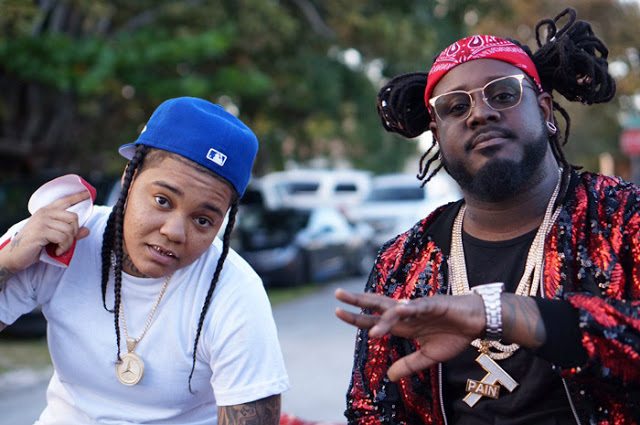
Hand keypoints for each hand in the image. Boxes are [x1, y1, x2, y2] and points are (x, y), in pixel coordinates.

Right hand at [0, 191, 90, 271]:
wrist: (15, 256)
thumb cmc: (34, 246)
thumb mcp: (54, 238)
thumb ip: (70, 233)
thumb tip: (87, 230)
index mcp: (46, 211)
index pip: (65, 200)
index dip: (78, 197)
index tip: (88, 193)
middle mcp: (44, 213)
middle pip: (73, 217)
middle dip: (75, 233)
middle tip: (67, 243)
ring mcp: (42, 221)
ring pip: (69, 230)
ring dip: (69, 243)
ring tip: (60, 249)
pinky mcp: (41, 231)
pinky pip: (63, 238)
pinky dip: (64, 247)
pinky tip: (57, 252)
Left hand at [335, 288, 485, 380]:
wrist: (476, 322)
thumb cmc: (453, 335)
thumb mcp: (429, 356)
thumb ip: (409, 365)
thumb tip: (389, 377)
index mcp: (403, 326)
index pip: (374, 321)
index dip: (357, 318)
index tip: (338, 311)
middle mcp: (406, 314)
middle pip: (377, 306)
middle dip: (357, 301)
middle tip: (337, 294)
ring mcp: (418, 308)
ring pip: (395, 309)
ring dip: (382, 319)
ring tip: (371, 331)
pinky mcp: (434, 305)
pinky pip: (419, 306)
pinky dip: (409, 308)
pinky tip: (399, 310)